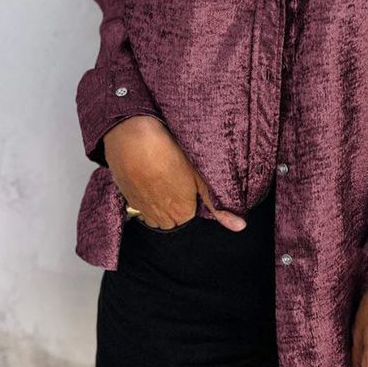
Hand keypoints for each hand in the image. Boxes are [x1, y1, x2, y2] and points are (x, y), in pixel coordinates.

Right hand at [103, 115, 246, 230]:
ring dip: (160, 204)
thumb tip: (240, 227)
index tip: (191, 181)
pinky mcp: (127, 198)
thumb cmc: (169, 153)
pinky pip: (139, 207)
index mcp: (182, 212)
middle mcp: (161, 216)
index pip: (191, 215)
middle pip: (173, 219)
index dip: (192, 197)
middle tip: (177, 179)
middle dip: (177, 205)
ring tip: (163, 180)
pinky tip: (148, 178)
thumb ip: (217, 204)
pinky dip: (145, 197)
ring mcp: (142, 209)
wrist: (134, 139)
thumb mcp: (199, 176)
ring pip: (155, 216)